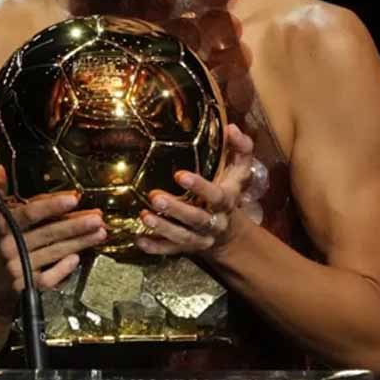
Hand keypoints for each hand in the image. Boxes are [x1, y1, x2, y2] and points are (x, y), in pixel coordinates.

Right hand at [0, 165, 105, 302]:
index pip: (29, 214)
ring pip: (53, 253)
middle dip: (75, 225)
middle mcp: (10, 247)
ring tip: (99, 233)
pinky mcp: (27, 285)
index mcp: (2, 226)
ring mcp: (19, 268)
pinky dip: (63, 269)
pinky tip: (77, 258)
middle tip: (96, 218)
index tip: (73, 199)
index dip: (51, 206)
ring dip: (79, 242)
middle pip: (48, 233)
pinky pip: (49, 278)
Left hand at [135, 123, 253, 255]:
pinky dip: (155, 247)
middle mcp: (215, 222)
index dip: (199, 187)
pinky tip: (139, 239)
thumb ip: (240, 147)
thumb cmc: (229, 189)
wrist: (229, 230)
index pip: (215, 196)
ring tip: (144, 216)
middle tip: (155, 198)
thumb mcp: (239, 169)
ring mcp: (200, 238)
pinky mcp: (186, 248)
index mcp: (227, 201)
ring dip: (163, 228)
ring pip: (183, 237)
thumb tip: (231, 128)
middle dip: (176, 210)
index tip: (180, 175)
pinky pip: (171, 251)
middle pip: (196, 219)